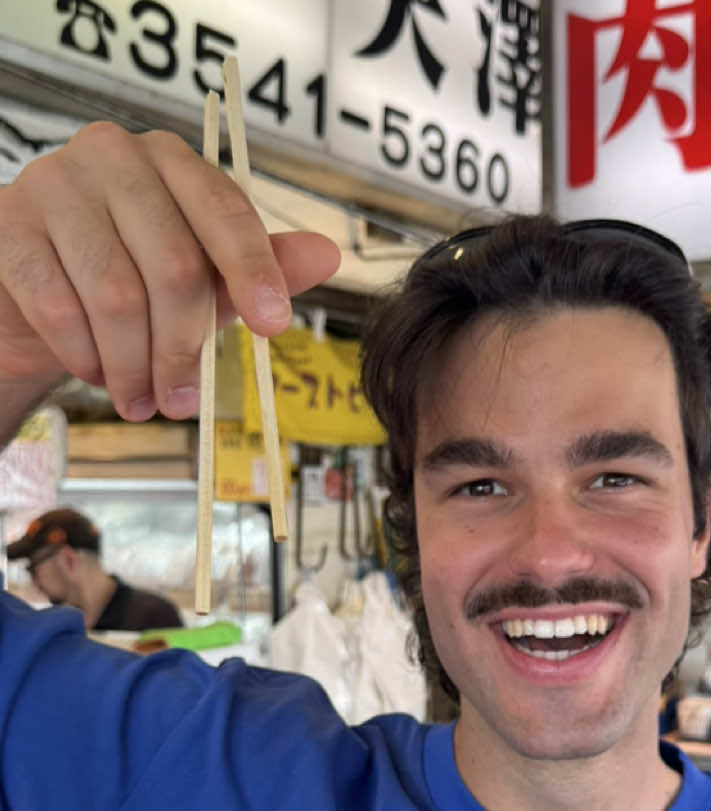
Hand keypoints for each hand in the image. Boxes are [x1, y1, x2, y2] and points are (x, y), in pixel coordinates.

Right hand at [0, 121, 340, 423]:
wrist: (32, 298)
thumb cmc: (127, 281)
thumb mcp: (202, 279)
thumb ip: (258, 267)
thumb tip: (327, 255)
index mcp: (169, 161)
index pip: (224, 211)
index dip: (253, 272)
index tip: (274, 327)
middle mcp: (112, 155)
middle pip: (173, 265)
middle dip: (183, 349)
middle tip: (184, 402)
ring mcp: (54, 184)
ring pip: (117, 296)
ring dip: (134, 367)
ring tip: (140, 399)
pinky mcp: (9, 226)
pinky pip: (60, 308)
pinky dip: (85, 357)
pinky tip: (95, 373)